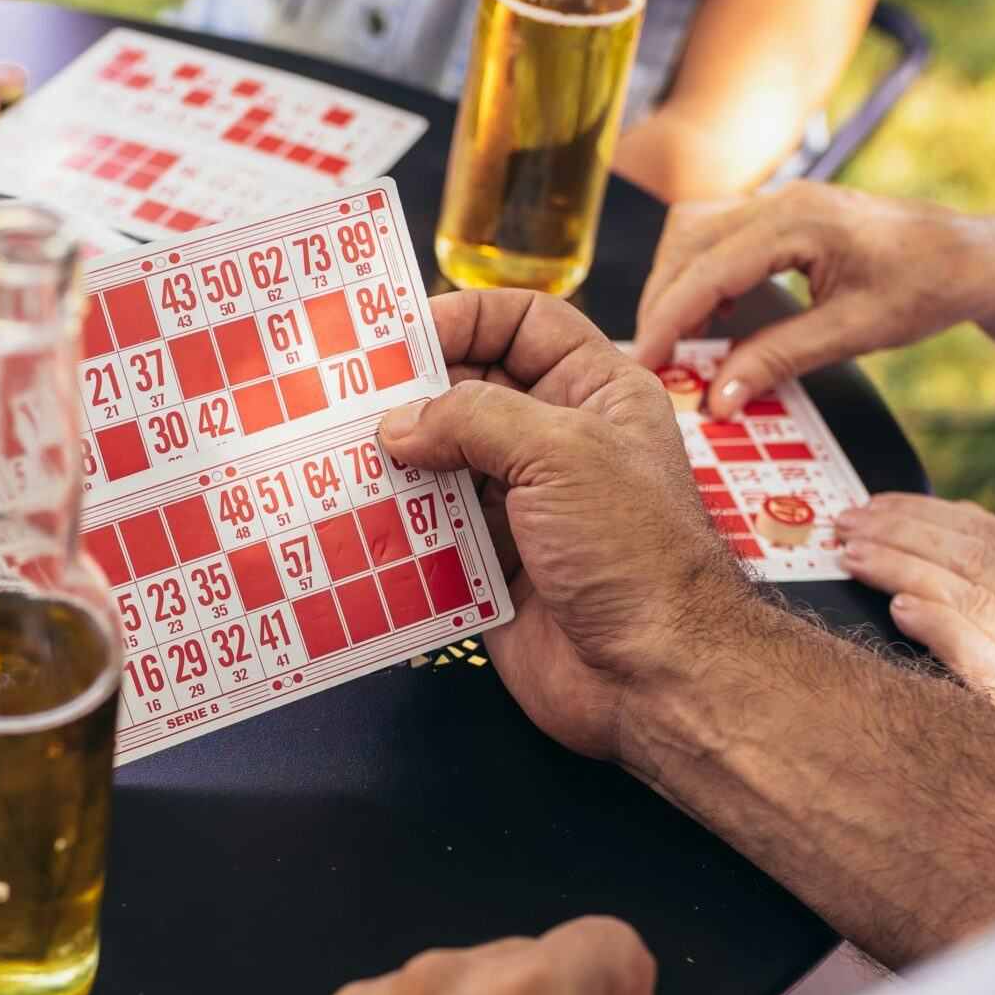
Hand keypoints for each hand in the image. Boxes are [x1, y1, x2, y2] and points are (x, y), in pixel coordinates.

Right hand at [378, 290, 750, 762]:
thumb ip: (473, 419)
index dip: (466, 319)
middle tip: (351, 395)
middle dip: (413, 394)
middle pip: (470, 394)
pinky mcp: (491, 566)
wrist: (653, 675)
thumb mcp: (560, 452)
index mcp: (596, 394)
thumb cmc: (635, 553)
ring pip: (441, 465)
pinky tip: (359, 514)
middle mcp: (558, 444)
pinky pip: (431, 533)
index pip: (525, 325)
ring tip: (341, 454)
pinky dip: (396, 525)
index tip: (403, 335)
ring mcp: (523, 507)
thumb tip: (401, 421)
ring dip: (395, 462)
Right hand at [630, 181, 994, 417]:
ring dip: (677, 284)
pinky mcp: (785, 214)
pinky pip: (719, 234)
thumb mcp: (854, 332)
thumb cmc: (930, 285)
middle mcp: (784, 200)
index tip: (645, 362)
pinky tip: (718, 315)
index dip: (667, 319)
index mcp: (801, 222)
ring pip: (694, 232)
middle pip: (686, 242)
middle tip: (656, 358)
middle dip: (661, 302)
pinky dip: (702, 273)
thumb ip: (778, 360)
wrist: (976, 256)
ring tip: (684, 339)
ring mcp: (783, 201)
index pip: (707, 271)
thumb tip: (719, 397)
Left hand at [835, 494, 994, 736]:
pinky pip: (979, 643)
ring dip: (903, 565)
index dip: (927, 513)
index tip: (875, 507)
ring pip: (972, 588)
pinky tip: (899, 609)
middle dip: (903, 532)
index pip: (992, 534)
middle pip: (975, 553)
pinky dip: (936, 619)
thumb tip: (927, 546)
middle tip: (847, 526)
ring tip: (855, 558)